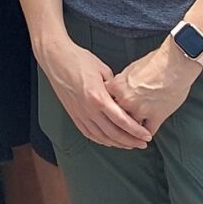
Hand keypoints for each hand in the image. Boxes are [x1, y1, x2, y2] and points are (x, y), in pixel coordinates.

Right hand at [35, 34, 148, 148]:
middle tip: (143, 144)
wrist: (55, 58)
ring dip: (117, 143)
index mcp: (98, 97)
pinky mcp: (73, 114)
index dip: (136, 131)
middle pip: (113, 133)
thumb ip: (114, 86)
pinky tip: (110, 141)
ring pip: (101, 137)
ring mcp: (79, 114)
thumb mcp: (102, 69)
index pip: (121, 121)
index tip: (147, 136)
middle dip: (130, 141)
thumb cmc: (78, 59)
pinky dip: (101, 140)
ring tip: (130, 145)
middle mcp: (88, 109)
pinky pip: (89, 133)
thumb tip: (123, 96)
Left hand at [109, 43, 198, 137]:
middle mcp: (125, 100)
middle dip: (117, 121)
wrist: (175, 64)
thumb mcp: (131, 68)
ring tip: (132, 134)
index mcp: (117, 86)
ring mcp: (140, 110)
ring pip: (130, 127)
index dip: (107, 106)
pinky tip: (145, 135)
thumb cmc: (155, 62)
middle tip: (119, 125)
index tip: (109, 110)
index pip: (105, 101)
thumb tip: (118, 89)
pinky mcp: (156, 117)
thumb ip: (121, 82)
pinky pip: (147, 132)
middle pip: (115, 117)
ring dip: (131, 131)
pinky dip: (146, 134)